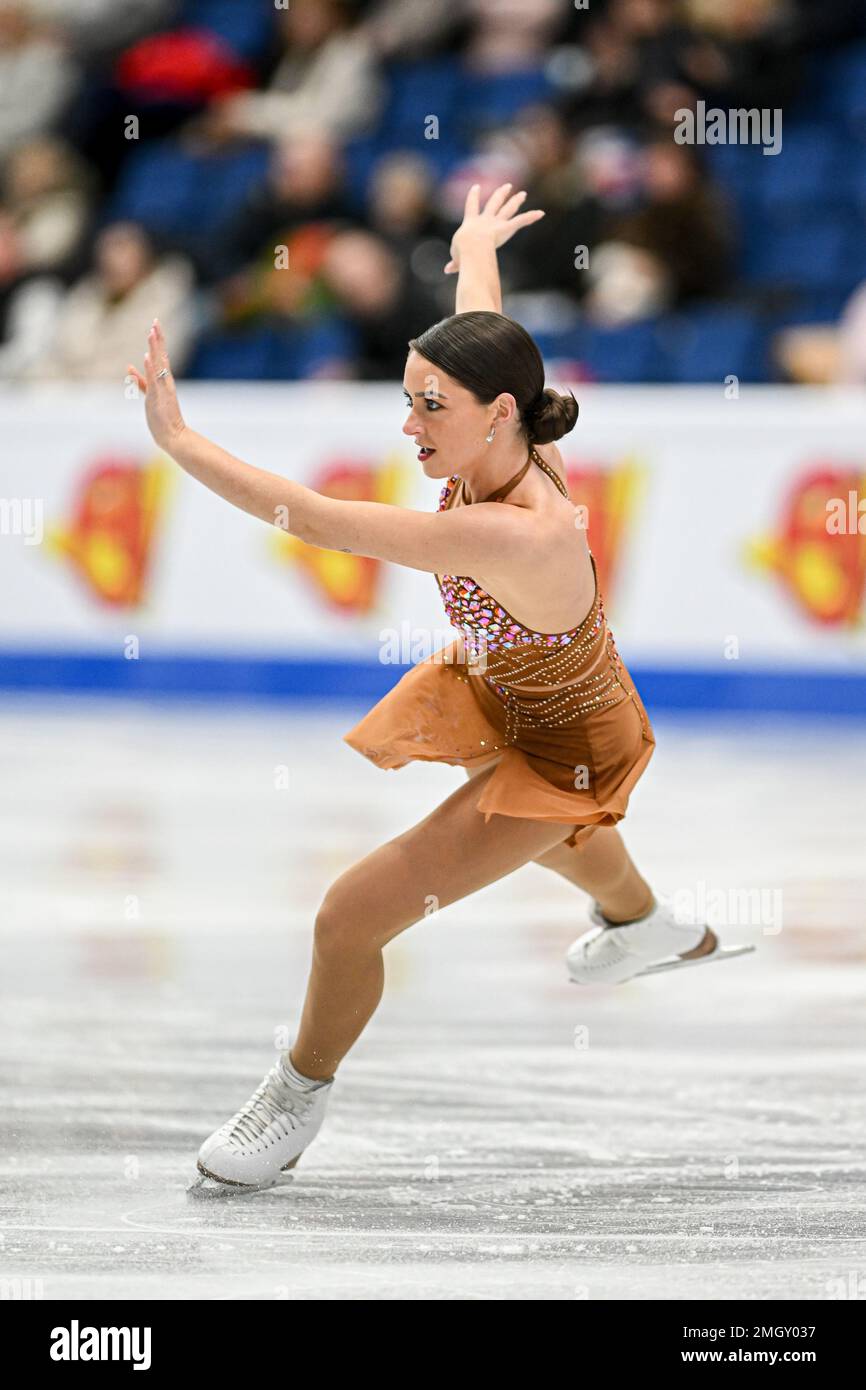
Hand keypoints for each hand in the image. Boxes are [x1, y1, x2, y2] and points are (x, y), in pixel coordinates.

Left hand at [127, 320, 185, 452]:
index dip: (158, 341)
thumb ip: (140, 381)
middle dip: (158, 339)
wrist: (174, 437)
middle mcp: (165, 382)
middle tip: (155, 321)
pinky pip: (153, 381)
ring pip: (159, 365)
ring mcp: (162, 390)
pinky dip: (150, 368)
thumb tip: (130, 368)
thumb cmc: (162, 420)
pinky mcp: (158, 398)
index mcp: (164, 381)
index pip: (161, 356)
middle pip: (161, 356)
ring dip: (155, 348)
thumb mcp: (149, 395)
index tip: (155, 326)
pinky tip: (148, 356)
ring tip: (152, 332)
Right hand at [444, 181, 544, 273]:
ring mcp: (497, 223)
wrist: (471, 249)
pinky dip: (531, 217)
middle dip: (500, 194)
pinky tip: (541, 213)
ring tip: (522, 194)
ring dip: (516, 201)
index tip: (475, 187)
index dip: (473, 196)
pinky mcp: (507, 229)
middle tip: (507, 186)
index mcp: (471, 223)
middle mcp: (485, 220)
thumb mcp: (457, 257)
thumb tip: (448, 270)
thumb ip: (455, 263)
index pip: (471, 206)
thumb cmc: (462, 254)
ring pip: (508, 209)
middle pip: (494, 203)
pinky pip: (521, 221)